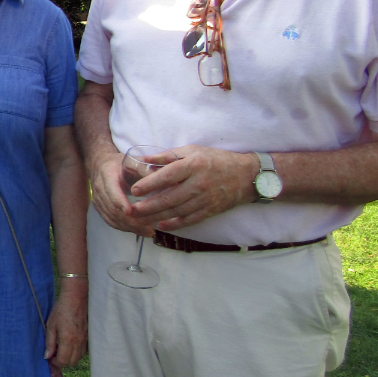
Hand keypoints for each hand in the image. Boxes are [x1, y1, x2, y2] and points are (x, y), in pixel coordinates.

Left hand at [45, 282, 87, 367]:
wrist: (76, 298)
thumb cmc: (61, 309)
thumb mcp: (50, 325)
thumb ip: (49, 342)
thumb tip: (47, 356)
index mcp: (67, 339)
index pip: (63, 360)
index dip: (55, 362)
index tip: (50, 358)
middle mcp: (78, 342)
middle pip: (71, 362)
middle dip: (62, 362)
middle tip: (54, 354)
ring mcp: (85, 339)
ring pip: (78, 358)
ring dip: (70, 358)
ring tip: (61, 349)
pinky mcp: (88, 336)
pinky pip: (83, 351)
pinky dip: (77, 353)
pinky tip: (70, 345)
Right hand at [88, 151, 150, 235]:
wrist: (101, 165)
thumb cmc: (121, 164)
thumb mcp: (133, 161)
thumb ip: (145, 168)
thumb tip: (164, 178)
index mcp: (107, 174)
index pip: (112, 191)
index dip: (120, 202)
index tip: (131, 212)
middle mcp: (99, 188)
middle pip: (112, 208)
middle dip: (130, 220)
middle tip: (149, 228)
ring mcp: (97, 200)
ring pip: (112, 217)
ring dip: (129, 227)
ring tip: (148, 232)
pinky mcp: (100, 209)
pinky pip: (111, 221)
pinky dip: (125, 227)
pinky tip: (138, 230)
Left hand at [129, 145, 256, 229]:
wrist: (246, 175)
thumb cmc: (216, 159)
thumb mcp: (192, 150)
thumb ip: (168, 155)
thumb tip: (144, 158)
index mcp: (193, 165)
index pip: (168, 176)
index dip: (150, 184)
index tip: (135, 190)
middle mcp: (198, 183)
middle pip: (170, 197)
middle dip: (148, 205)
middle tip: (131, 210)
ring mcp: (205, 199)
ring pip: (177, 211)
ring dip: (157, 216)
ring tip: (140, 219)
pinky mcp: (210, 210)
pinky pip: (190, 219)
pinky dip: (175, 224)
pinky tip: (161, 226)